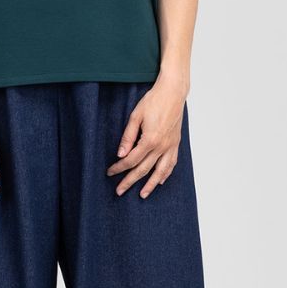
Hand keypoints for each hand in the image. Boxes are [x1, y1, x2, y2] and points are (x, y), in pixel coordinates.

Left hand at [105, 76, 187, 197]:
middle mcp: (162, 146)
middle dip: (130, 181)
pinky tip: (160, 180)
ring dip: (150, 185)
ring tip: (142, 195)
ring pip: (160, 171)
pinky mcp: (176, 143)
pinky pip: (171, 163)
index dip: (119, 168)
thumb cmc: (154, 101)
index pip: (131, 160)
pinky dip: (165, 174)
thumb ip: (128, 136)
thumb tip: (121, 154)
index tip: (110, 172)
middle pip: (143, 169)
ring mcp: (170, 146)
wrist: (173, 92)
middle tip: (119, 191)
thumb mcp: (135, 116)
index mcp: (150, 140)